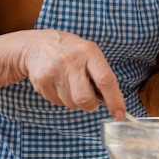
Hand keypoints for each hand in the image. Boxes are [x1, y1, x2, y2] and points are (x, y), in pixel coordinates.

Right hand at [0, 29, 125, 118]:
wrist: (38, 44)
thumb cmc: (71, 51)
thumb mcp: (89, 52)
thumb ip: (101, 73)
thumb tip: (113, 101)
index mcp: (89, 52)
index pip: (105, 80)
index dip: (114, 100)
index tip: (120, 114)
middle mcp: (71, 61)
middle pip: (85, 98)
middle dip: (91, 105)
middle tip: (91, 100)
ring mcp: (54, 71)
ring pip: (70, 103)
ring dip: (75, 102)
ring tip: (72, 86)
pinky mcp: (41, 81)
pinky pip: (57, 102)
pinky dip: (62, 99)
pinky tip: (59, 85)